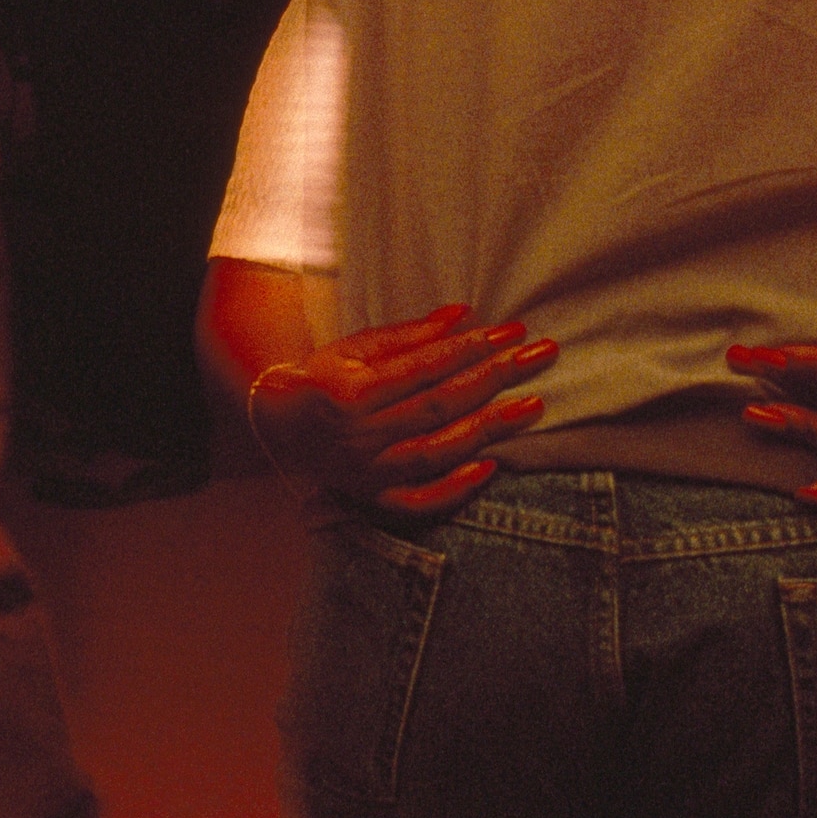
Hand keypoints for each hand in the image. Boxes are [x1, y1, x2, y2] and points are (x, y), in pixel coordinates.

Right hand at [248, 303, 556, 517]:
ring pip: (436, 452)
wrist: (277, 428)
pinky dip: (455, 489)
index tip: (511, 331)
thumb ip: (410, 335)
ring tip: (533, 405)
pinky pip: (418, 501)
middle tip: (539, 356)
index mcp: (351, 392)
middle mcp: (360, 436)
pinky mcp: (374, 498)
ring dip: (488, 429)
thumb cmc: (321, 380)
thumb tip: (464, 316)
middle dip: (494, 378)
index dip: (470, 349)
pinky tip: (492, 467)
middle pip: (438, 407)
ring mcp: (368, 472)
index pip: (423, 369)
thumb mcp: (355, 348)